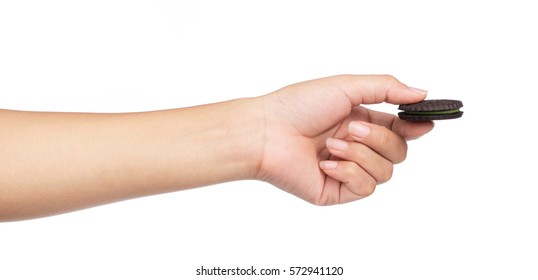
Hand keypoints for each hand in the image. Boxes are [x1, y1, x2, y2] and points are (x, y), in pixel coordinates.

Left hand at [256, 75, 433, 204]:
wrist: (266, 133)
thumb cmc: (298, 105)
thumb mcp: (346, 86)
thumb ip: (386, 88)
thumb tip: (421, 94)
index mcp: (360, 121)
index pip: (400, 129)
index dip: (415, 127)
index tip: (425, 123)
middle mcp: (357, 146)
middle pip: (399, 152)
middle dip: (380, 139)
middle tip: (353, 128)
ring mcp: (348, 170)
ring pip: (385, 172)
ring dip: (360, 154)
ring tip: (331, 145)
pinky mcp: (337, 191)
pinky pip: (364, 188)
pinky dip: (348, 172)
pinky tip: (326, 163)